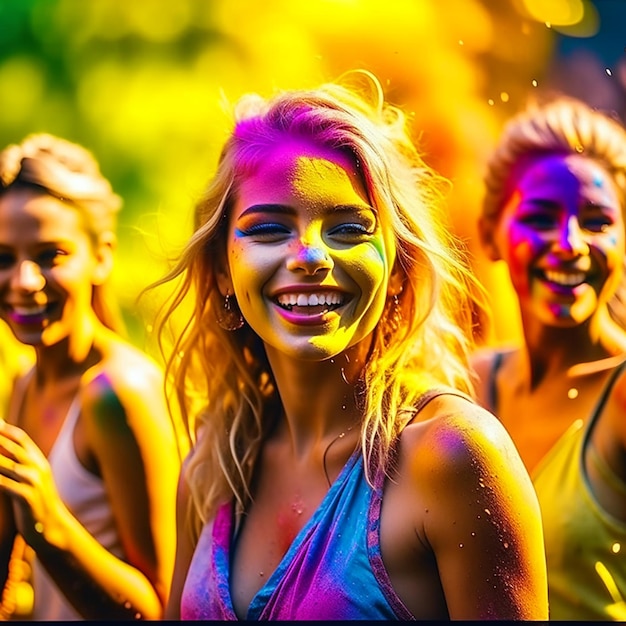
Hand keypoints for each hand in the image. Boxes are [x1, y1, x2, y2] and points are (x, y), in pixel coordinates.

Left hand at [0, 420, 67, 547]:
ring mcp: (33, 481)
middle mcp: (38, 467)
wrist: (51, 528)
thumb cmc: (36, 503)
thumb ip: (20, 465)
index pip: (21, 438)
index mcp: (39, 461)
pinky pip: (3, 484)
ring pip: (5, 464)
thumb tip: (5, 451)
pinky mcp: (26, 496)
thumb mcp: (32, 480)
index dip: (5, 429)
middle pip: (11, 447)